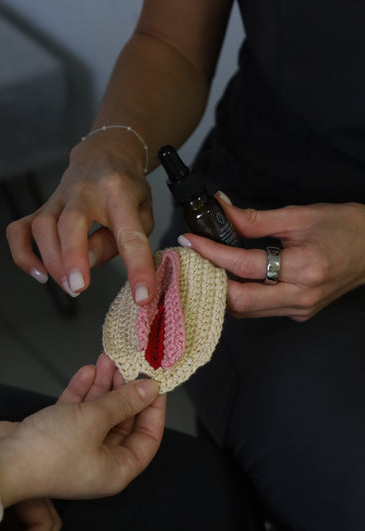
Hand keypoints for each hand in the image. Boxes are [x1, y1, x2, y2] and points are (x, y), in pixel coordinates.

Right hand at [0, 355, 165, 506]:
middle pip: (122, 422)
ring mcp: (76, 448)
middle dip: (125, 392)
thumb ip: (124, 402)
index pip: (147, 439)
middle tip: (128, 365)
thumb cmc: (51, 449)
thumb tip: (150, 389)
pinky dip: (82, 392)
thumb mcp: (95, 420)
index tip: (156, 384)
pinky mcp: (55, 435)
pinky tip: (88, 371)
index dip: (154, 410)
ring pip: (98, 413)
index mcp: (116, 469)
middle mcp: (99, 462)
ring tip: (108, 359)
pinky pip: (76, 412)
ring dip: (104, 387)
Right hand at [6, 131, 155, 303]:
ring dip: (52, 261)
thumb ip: (121, 241)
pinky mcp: (41, 207)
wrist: (103, 155)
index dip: (137, 267)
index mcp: (119, 193)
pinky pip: (19, 231)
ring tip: (70, 286)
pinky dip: (24, 256)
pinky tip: (40, 274)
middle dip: (72, 257)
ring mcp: (58, 198)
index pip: (130, 234)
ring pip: (42, 226)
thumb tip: (85, 265)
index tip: (142, 297)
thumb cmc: (127, 191)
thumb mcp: (142, 213)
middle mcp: (84, 191)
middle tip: (78, 288)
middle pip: (70, 222)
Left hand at [179, 197, 364, 320]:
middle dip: (211, 282)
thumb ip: (255, 219)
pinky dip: (241, 295)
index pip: (245, 266)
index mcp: (305, 268)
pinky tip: (233, 277)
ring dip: (223, 291)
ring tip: (209, 266)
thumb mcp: (299, 216)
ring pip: (246, 311)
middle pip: (239, 302)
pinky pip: (259, 310)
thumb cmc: (344, 227)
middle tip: (194, 260)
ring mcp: (299, 310)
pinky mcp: (298, 314)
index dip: (212, 253)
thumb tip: (220, 211)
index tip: (190, 241)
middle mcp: (301, 297)